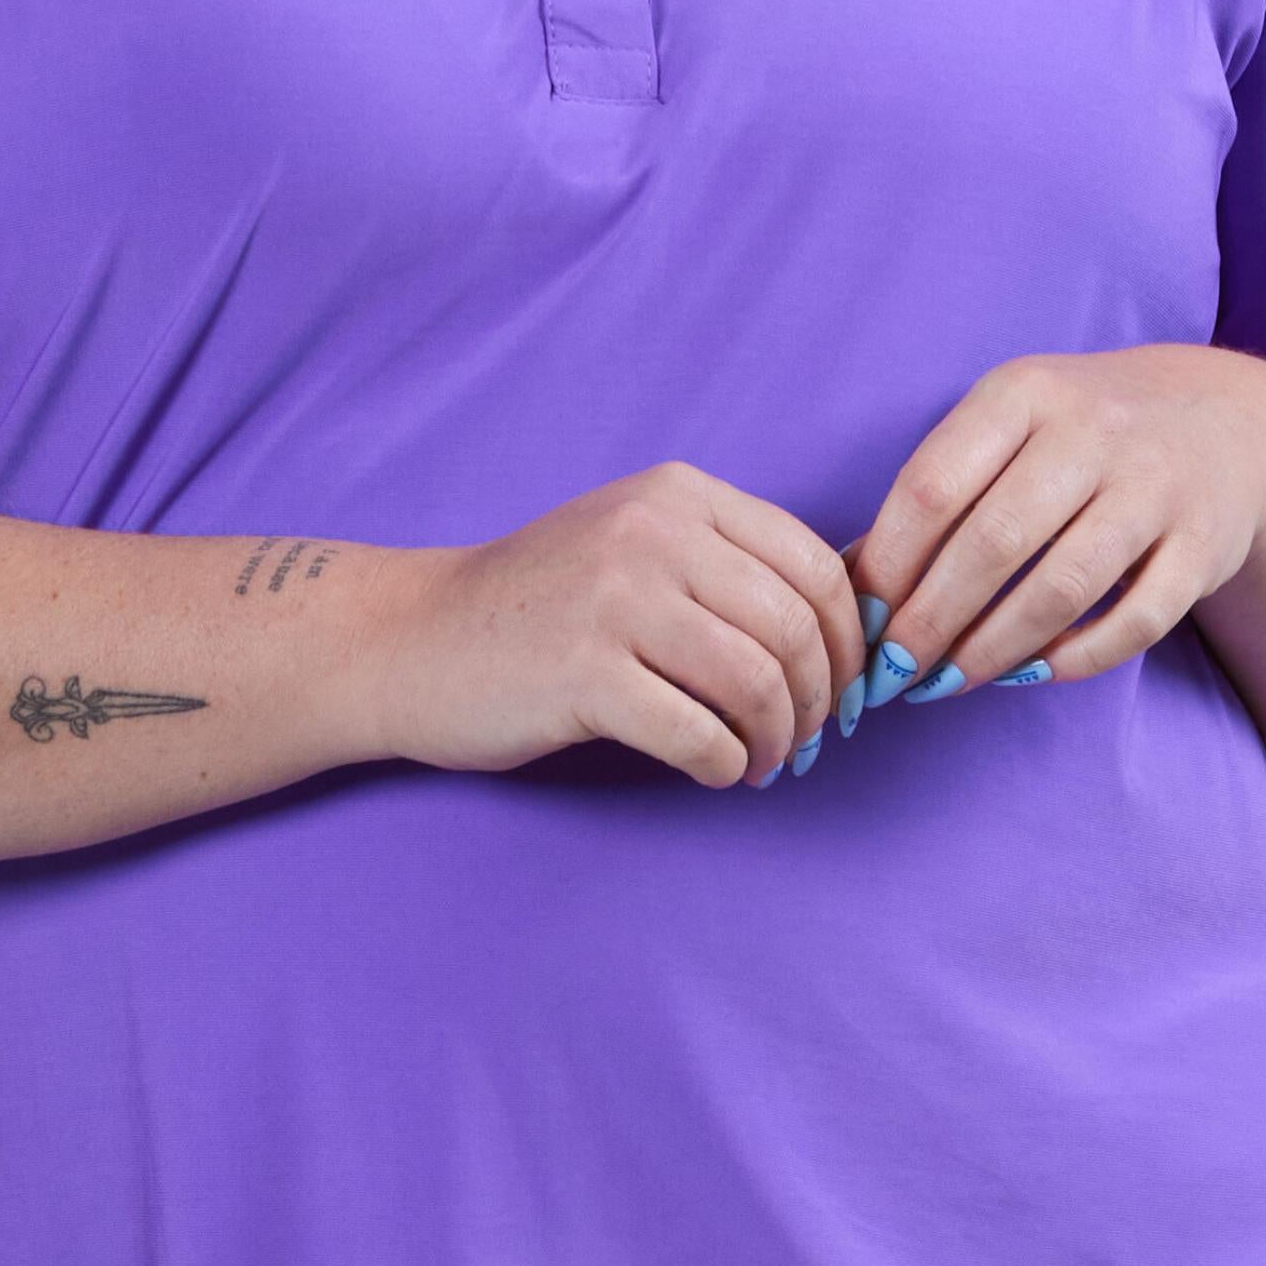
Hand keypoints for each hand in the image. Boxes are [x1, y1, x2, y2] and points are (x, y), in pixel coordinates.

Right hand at [375, 463, 873, 790]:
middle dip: (820, 702)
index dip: (847, 643)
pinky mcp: (584, 672)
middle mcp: (652, 532)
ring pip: (758, 682)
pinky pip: (700, 734)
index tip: (841, 692)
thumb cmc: (538, 607)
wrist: (412, 638)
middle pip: (796, 629)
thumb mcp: (635, 546)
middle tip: (806, 743)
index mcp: (678, 494)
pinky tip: (713, 771)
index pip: (815, 566)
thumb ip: (727, 565)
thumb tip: (853, 626)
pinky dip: (724, 766)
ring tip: (761, 763)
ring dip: (777, 741)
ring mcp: (616, 599)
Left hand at [841, 347, 1265, 721]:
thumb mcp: (1005, 429)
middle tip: (893, 675)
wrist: (1222, 423)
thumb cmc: (1079, 436)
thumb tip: (850, 582)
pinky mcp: (1203, 546)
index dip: (888, 566)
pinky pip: (1134, 622)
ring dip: (992, 651)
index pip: (933, 486)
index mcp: (1024, 394)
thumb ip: (934, 493)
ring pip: (1061, 589)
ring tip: (948, 683)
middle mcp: (1093, 432)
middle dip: (930, 623)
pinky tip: (1030, 673)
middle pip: (992, 544)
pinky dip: (1075, 659)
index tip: (859, 624)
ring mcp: (1156, 488)